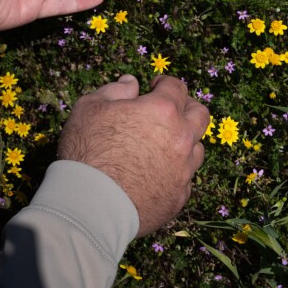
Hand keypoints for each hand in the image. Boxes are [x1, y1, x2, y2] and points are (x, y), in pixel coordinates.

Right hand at [58, 75, 208, 236]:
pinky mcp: (178, 198)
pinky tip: (155, 174)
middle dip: (187, 108)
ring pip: (197, 150)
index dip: (164, 83)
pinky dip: (174, 173)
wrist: (89, 205)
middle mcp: (181, 139)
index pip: (176, 87)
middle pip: (200, 115)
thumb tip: (132, 83)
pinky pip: (185, 180)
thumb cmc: (87, 150)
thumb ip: (115, 90)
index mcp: (163, 111)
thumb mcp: (90, 107)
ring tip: (162, 145)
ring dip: (184, 143)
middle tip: (169, 111)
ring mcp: (183, 171)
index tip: (154, 87)